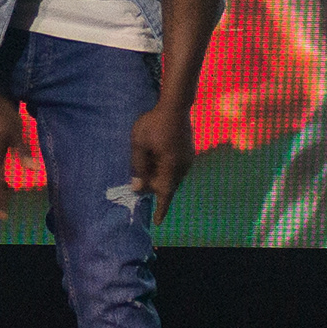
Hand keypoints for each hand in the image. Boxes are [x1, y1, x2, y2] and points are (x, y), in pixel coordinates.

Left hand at [130, 102, 196, 222]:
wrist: (175, 105)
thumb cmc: (153, 124)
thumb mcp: (139, 144)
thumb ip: (138, 167)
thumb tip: (137, 187)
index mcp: (171, 167)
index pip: (165, 194)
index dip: (161, 209)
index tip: (157, 222)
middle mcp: (183, 167)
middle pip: (168, 186)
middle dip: (154, 188)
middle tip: (139, 184)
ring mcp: (188, 159)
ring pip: (172, 177)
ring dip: (159, 178)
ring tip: (147, 169)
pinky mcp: (188, 152)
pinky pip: (176, 168)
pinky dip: (165, 170)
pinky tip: (156, 159)